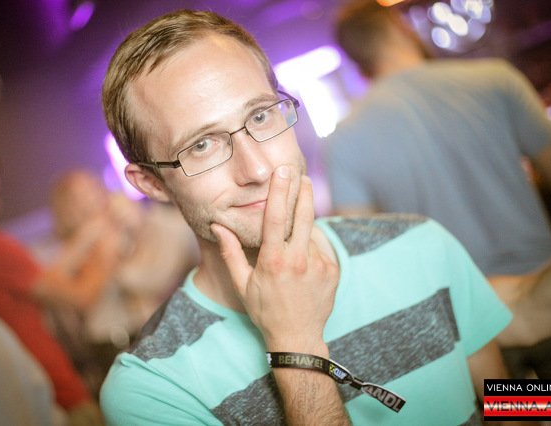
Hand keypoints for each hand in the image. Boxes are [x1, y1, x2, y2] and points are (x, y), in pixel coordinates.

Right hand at [211, 166, 338, 354]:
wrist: (297, 337)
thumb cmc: (264, 310)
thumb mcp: (242, 284)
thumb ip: (230, 252)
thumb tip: (218, 226)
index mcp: (273, 260)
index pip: (277, 217)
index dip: (280, 190)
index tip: (283, 171)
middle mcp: (298, 260)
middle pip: (304, 214)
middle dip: (304, 191)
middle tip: (302, 175)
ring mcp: (318, 265)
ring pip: (311, 233)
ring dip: (303, 229)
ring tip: (293, 245)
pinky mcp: (332, 270)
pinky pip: (321, 247)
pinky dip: (311, 246)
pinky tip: (303, 261)